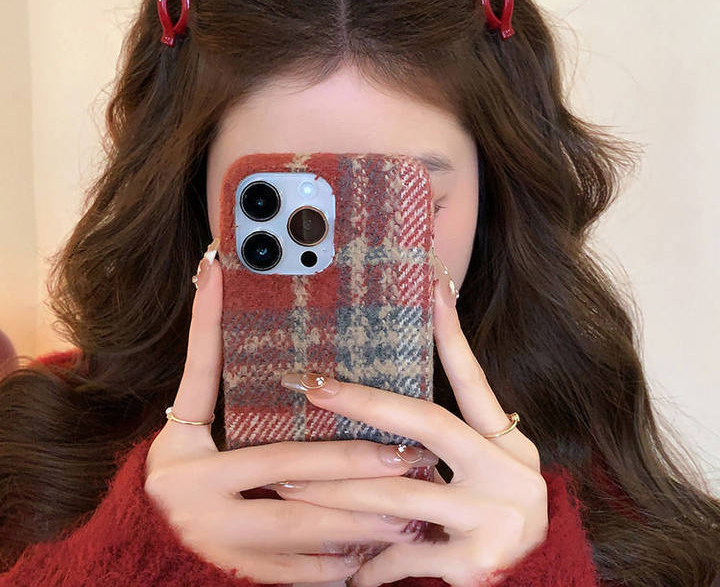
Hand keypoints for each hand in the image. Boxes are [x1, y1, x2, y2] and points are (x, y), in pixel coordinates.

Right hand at [143, 241, 440, 584]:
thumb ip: (203, 353)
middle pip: (297, 500)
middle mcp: (205, 515)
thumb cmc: (175, 459)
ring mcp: (226, 553)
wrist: (144, 533)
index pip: (274, 454)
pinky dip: (340, 566)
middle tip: (412, 469)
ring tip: (414, 516)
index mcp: (193, 468)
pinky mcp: (242, 578)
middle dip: (361, 485)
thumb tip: (213, 272)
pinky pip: (300, 577)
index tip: (386, 434)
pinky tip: (379, 554)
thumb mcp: (184, 413)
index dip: (337, 453)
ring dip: (362, 530)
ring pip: (306, 545)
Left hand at [272, 263, 548, 586]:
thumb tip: (384, 408)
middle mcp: (508, 470)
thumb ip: (444, 442)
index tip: (433, 286)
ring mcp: (497, 514)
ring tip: (288, 487)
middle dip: (363, 403)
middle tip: (313, 386)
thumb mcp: (482, 471)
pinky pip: (404, 553)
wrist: (536, 583)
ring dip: (337, 493)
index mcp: (505, 442)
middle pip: (427, 422)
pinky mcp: (478, 561)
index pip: (473, 378)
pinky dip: (373, 563)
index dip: (451, 333)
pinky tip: (347, 572)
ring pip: (397, 494)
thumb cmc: (492, 515)